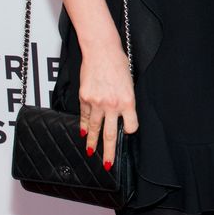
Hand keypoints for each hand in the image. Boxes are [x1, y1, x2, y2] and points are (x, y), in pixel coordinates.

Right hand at [78, 44, 138, 169]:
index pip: (131, 126)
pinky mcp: (84, 98)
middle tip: (108, 165)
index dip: (130, 129)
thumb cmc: (118, 62)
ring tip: (91, 152)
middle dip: (109, 152)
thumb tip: (122, 114)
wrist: (101, 50)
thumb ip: (125, 100)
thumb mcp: (129, 82)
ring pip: (93, 129)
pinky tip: (82, 133)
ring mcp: (97, 103)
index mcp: (128, 101)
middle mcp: (112, 104)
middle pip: (110, 134)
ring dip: (92, 143)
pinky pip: (84, 116)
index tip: (128, 131)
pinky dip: (82, 126)